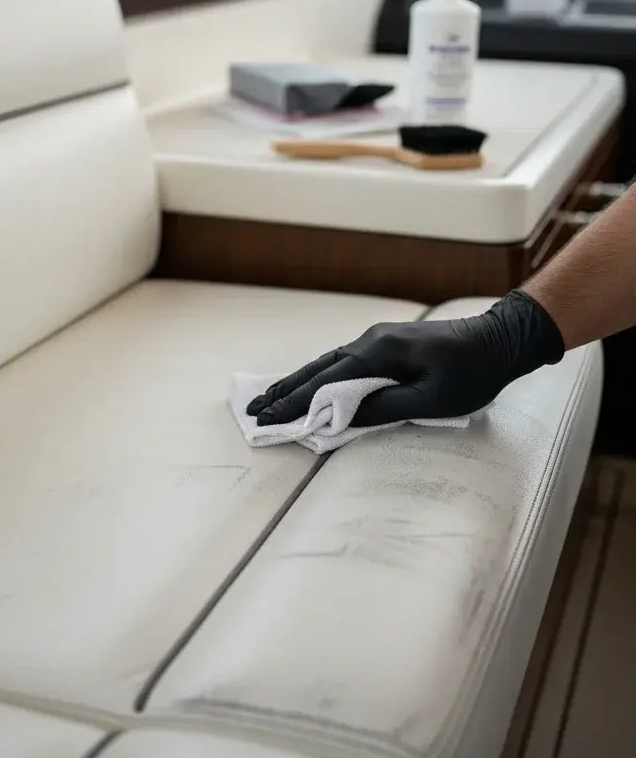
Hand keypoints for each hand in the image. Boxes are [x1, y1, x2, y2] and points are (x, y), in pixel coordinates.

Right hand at [247, 290, 564, 426]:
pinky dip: (320, 375)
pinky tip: (310, 384)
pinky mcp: (386, 343)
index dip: (295, 402)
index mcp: (379, 352)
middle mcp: (370, 340)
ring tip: (271, 398)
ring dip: (298, 382)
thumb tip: (341, 417)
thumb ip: (385, 406)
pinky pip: (343, 361)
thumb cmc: (473, 372)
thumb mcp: (432, 397)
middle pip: (318, 368)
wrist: (501, 339)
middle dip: (285, 391)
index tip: (268, 418)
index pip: (326, 382)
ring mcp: (377, 339)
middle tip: (255, 410)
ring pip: (328, 363)